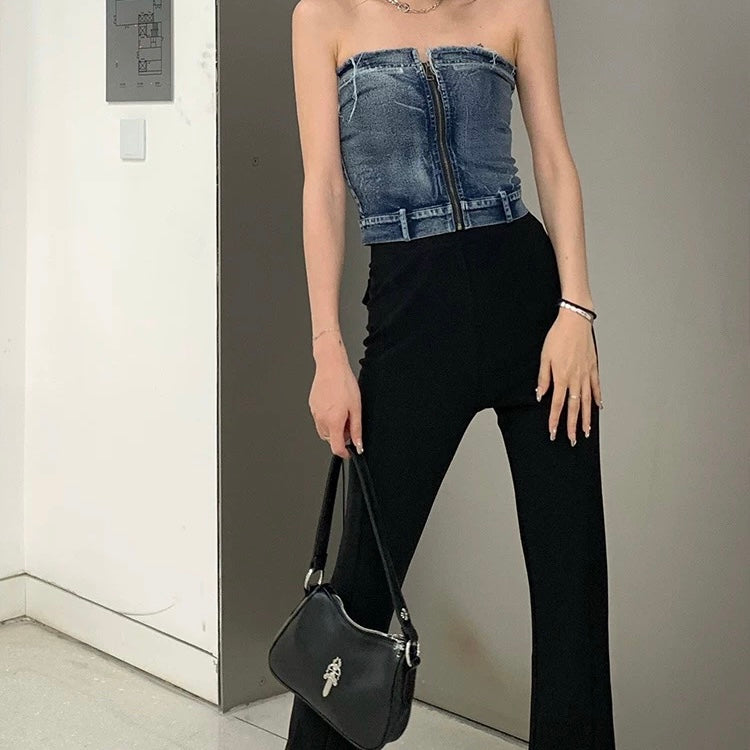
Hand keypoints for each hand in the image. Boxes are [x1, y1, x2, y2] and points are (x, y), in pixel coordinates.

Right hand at [309, 357, 363, 458]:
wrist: (331, 367)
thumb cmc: (344, 384)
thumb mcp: (356, 408)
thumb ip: (356, 429)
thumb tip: (358, 445)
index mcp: (333, 422)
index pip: (336, 448)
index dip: (345, 453)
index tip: (350, 451)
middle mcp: (321, 420)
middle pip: (330, 439)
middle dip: (340, 435)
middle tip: (349, 422)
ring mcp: (315, 413)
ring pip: (324, 430)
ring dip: (333, 427)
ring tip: (342, 411)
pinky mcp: (312, 406)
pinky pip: (320, 419)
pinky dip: (327, 418)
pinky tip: (335, 405)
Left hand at [535, 309, 602, 444]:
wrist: (575, 321)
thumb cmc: (557, 336)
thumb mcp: (544, 357)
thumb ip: (543, 378)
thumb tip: (541, 395)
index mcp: (561, 377)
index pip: (557, 405)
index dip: (554, 420)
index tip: (553, 432)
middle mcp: (575, 379)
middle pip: (574, 408)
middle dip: (572, 426)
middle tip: (572, 439)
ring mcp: (586, 374)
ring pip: (587, 401)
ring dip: (587, 418)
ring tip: (586, 432)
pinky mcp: (593, 367)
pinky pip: (596, 387)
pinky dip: (598, 399)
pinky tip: (598, 408)